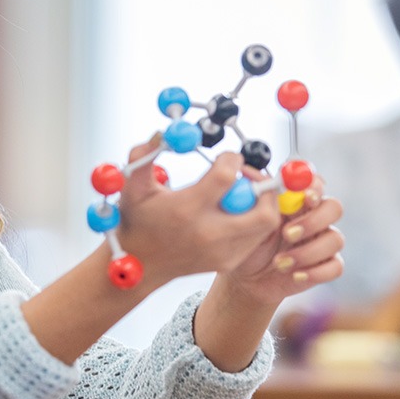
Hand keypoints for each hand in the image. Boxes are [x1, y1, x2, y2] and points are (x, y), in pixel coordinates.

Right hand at [115, 141, 281, 287]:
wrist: (139, 263)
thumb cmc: (138, 222)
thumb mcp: (133, 186)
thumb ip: (143, 156)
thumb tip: (162, 134)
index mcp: (186, 210)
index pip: (226, 178)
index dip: (232, 160)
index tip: (227, 158)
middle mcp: (208, 233)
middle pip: (262, 209)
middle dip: (262, 186)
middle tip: (248, 177)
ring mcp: (221, 251)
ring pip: (266, 223)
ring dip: (260, 203)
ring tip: (242, 193)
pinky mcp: (227, 261)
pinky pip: (257, 237)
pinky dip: (253, 220)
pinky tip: (236, 212)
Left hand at [219, 180, 343, 307]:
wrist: (246, 278)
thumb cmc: (247, 243)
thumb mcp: (245, 219)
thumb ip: (252, 195)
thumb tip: (248, 171)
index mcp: (296, 201)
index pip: (315, 183)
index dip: (314, 186)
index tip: (304, 195)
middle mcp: (314, 218)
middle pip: (334, 207)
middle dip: (313, 220)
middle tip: (287, 234)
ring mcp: (322, 242)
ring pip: (335, 239)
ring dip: (307, 251)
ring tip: (279, 262)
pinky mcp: (325, 266)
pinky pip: (336, 266)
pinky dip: (315, 272)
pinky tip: (294, 274)